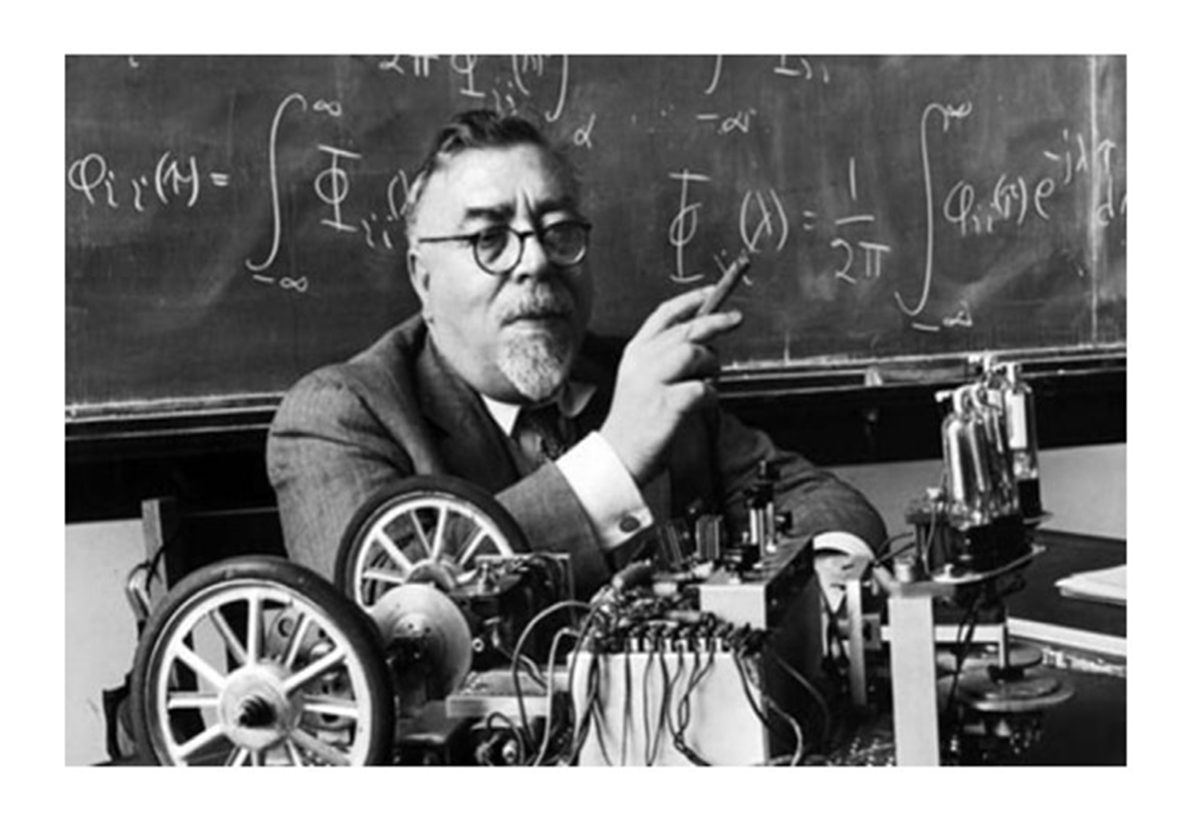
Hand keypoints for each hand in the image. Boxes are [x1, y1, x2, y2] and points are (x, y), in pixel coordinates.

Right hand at [600, 286, 741, 484]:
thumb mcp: (641, 378)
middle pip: (685, 329)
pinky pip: (701, 388)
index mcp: (636, 352)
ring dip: (710, 363)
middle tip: (735, 320)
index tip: (710, 292)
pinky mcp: (666, 404)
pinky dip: (710, 394)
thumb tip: (702, 342)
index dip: (690, 299)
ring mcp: (652, 382)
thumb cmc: (635, 420)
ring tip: (710, 378)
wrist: (619, 455)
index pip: (664, 314)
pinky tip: (705, 401)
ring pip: (693, 352)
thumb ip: (664, 357)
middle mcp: (642, 362)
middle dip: (715, 322)